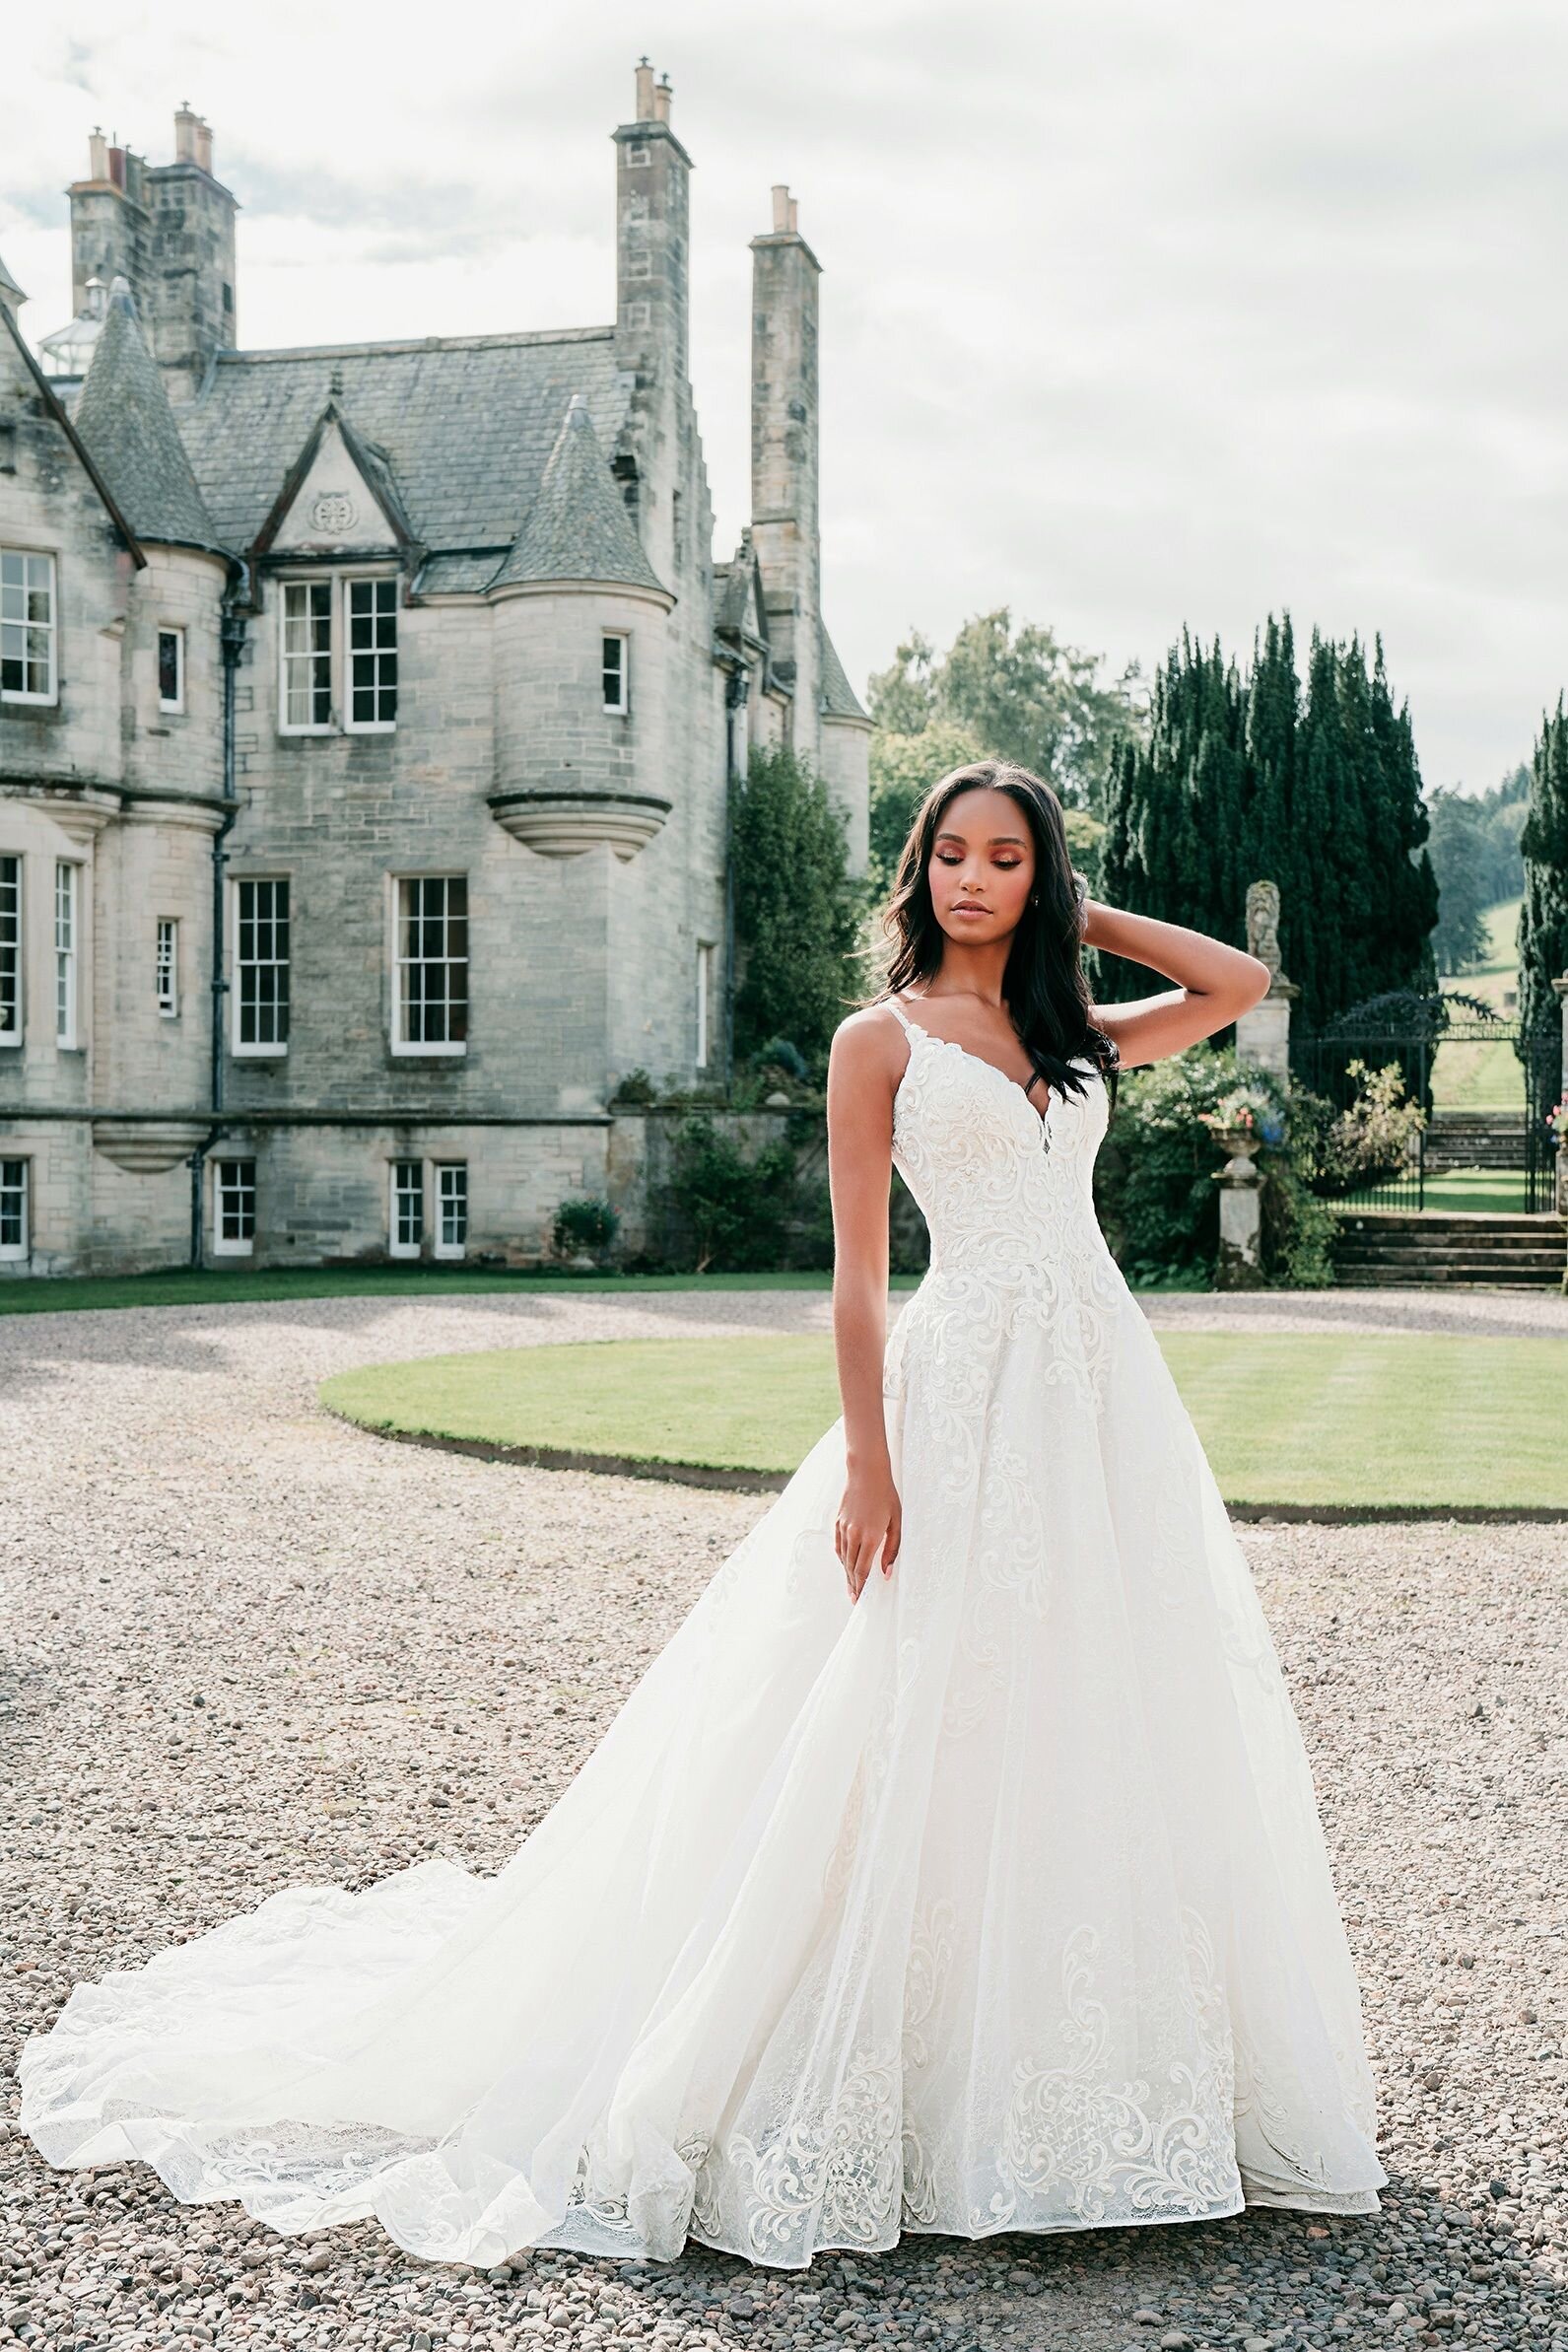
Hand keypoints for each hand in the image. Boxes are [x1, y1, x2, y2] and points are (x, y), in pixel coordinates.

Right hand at [835, 1462, 901, 1602]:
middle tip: (854, 1599)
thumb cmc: (886, 1496)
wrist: (866, 1473)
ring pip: (843, 1558)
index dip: (861, 1587)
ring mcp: (844, 1529)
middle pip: (851, 1567)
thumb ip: (892, 1550)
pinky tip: (846, 1565)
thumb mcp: (896, 1522)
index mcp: (870, 1536)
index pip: (862, 1570)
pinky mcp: (838, 1523)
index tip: (860, 1599)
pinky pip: (839, 1546)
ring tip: (851, 1586)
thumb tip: (886, 1573)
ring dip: (847, 1574)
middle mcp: (854, 1535)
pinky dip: (842, 1558)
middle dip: (853, 1585)